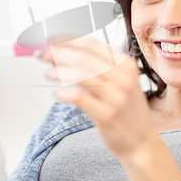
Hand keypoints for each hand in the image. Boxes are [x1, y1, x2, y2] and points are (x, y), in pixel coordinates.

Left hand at [36, 35, 156, 159]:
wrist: (141, 141)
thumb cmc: (126, 110)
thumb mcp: (120, 83)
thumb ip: (97, 68)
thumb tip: (62, 53)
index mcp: (125, 64)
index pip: (92, 44)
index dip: (67, 40)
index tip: (50, 40)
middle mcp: (123, 77)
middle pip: (83, 57)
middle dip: (57, 53)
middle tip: (40, 54)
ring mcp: (116, 96)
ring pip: (80, 75)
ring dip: (59, 72)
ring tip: (47, 74)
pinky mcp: (107, 114)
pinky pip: (79, 98)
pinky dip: (64, 94)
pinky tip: (56, 94)